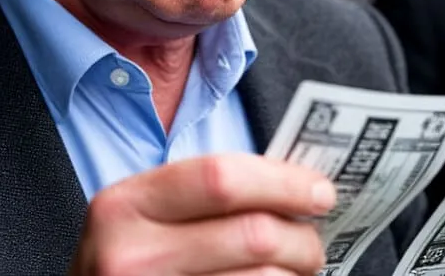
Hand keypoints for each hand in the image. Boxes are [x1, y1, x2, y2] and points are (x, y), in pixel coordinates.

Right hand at [68, 153, 336, 274]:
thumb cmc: (134, 260)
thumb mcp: (148, 215)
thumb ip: (209, 192)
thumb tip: (302, 187)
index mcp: (124, 206)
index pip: (221, 178)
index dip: (283, 183)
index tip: (321, 192)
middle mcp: (130, 257)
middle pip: (253, 236)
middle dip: (302, 238)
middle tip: (314, 243)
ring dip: (294, 275)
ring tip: (296, 271)